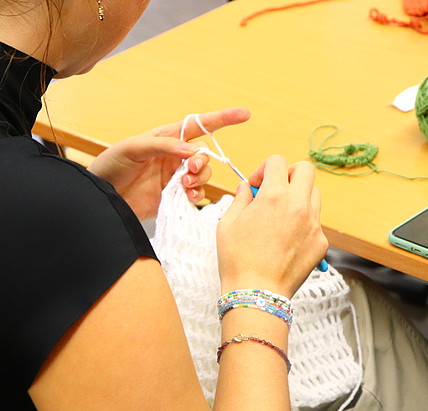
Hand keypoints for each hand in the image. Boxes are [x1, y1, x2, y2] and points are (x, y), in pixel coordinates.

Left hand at [87, 108, 249, 219]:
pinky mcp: (175, 197)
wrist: (102, 198)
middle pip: (205, 155)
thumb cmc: (111, 167)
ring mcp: (175, 177)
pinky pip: (196, 193)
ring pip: (203, 175)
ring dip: (199, 179)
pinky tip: (187, 196)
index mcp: (166, 138)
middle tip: (188, 170)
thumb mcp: (133, 149)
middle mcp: (175, 157)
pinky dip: (197, 194)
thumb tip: (192, 150)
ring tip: (184, 186)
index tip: (244, 115)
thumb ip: (163, 146)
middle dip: (202, 162)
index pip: (198, 125)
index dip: (222, 119)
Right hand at [217, 155, 328, 298]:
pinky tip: (288, 238)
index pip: (277, 162)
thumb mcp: (228, 223)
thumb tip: (247, 187)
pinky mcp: (321, 242)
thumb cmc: (238, 259)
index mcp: (274, 196)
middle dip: (288, 173)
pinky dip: (303, 221)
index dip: (264, 168)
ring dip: (299, 195)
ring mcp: (314, 224)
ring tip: (281, 214)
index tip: (256, 184)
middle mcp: (299, 205)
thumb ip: (241, 198)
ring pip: (314, 194)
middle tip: (275, 188)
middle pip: (305, 169)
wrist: (257, 293)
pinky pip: (316, 221)